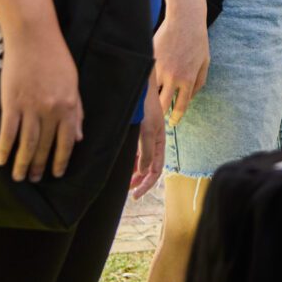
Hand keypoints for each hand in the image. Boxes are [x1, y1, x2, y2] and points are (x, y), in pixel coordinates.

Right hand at [0, 29, 82, 181]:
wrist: (33, 37)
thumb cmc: (55, 58)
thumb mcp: (73, 84)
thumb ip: (77, 111)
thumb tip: (78, 138)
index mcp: (69, 105)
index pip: (66, 141)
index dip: (61, 160)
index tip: (57, 174)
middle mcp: (51, 110)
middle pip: (45, 145)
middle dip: (39, 165)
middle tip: (33, 178)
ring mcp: (30, 107)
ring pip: (27, 143)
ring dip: (22, 163)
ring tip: (18, 176)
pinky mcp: (11, 103)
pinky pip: (8, 132)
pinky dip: (4, 148)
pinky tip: (1, 160)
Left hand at [129, 80, 165, 199]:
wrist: (139, 86)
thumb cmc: (146, 105)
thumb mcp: (147, 129)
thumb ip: (147, 151)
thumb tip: (145, 171)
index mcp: (159, 142)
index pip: (156, 170)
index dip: (147, 184)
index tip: (136, 195)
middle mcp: (152, 142)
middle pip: (149, 169)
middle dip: (140, 181)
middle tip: (128, 192)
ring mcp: (144, 137)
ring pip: (141, 162)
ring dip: (134, 173)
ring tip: (124, 183)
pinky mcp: (136, 132)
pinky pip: (134, 153)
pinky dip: (130, 162)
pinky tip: (122, 166)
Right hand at [151, 9, 209, 127]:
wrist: (184, 19)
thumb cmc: (197, 41)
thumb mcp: (204, 63)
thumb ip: (199, 82)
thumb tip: (190, 98)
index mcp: (188, 79)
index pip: (181, 105)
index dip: (176, 117)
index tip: (173, 122)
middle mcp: (172, 77)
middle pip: (163, 104)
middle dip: (160, 115)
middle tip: (158, 119)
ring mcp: (159, 69)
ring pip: (151, 93)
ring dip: (150, 101)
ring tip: (148, 107)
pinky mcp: (150, 60)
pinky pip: (145, 78)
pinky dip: (144, 86)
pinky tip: (142, 90)